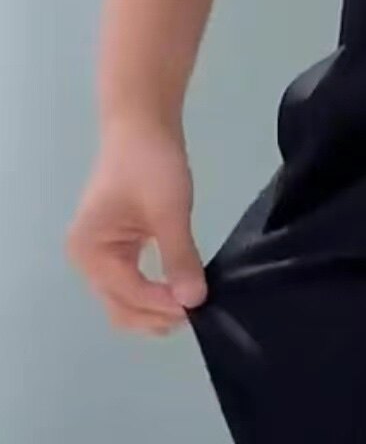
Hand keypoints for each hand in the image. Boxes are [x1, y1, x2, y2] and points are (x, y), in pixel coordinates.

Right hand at [67, 115, 206, 335]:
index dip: (164, 305)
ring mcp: (100, 258)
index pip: (130, 295)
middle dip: (157, 317)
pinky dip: (155, 296)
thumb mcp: (168, 212)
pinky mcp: (116, 252)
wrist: (142, 126)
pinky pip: (133, 287)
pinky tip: (180, 293)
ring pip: (127, 304)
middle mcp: (87, 260)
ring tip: (191, 304)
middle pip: (122, 310)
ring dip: (156, 311)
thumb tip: (194, 300)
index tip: (198, 305)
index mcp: (90, 251)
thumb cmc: (149, 163)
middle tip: (197, 312)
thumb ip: (179, 258)